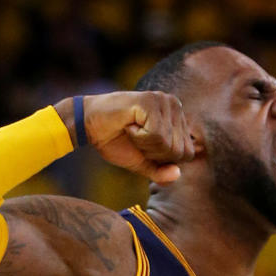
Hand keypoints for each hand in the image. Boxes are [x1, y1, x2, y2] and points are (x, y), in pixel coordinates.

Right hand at [57, 92, 196, 182]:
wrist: (88, 125)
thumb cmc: (115, 141)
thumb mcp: (143, 162)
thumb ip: (161, 172)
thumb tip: (177, 174)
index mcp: (177, 118)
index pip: (187, 154)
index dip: (163, 159)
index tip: (143, 145)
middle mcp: (174, 105)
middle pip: (180, 151)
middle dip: (154, 153)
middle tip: (136, 138)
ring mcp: (163, 101)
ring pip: (168, 144)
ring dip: (145, 145)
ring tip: (132, 130)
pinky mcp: (151, 101)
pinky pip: (157, 135)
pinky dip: (139, 138)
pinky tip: (129, 125)